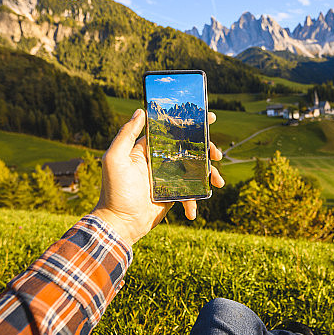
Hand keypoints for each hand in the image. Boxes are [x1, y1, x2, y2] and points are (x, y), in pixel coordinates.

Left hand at [91, 108, 224, 245]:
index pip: (171, 130)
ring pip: (195, 169)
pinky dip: (196, 200)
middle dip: (207, 148)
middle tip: (217, 154)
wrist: (120, 224)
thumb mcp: (115, 158)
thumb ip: (126, 134)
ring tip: (218, 181)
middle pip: (189, 148)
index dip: (190, 123)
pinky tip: (191, 212)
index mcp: (147, 149)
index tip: (209, 117)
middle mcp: (159, 161)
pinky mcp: (173, 195)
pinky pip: (191, 192)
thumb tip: (140, 111)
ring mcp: (168, 178)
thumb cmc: (115, 190)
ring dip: (210, 173)